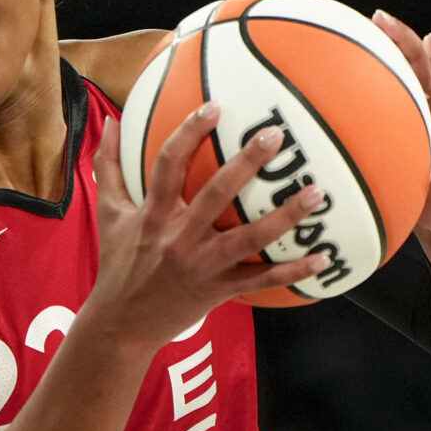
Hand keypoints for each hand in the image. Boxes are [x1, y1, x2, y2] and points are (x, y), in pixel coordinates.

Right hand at [87, 104, 327, 349]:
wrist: (121, 324)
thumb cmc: (117, 264)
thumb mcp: (107, 213)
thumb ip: (107, 166)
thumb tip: (110, 122)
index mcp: (152, 215)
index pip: (169, 166)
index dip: (190, 134)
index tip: (214, 107)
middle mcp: (179, 238)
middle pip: (217, 195)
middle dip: (247, 164)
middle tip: (275, 136)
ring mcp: (203, 266)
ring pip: (249, 238)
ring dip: (285, 217)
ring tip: (316, 193)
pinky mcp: (219, 290)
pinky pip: (261, 280)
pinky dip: (293, 271)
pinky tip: (323, 258)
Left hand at [371, 11, 430, 237]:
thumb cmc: (402, 182)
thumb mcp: (380, 158)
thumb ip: (360, 141)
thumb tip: (314, 129)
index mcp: (413, 108)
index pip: (404, 66)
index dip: (392, 42)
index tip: (373, 19)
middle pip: (422, 65)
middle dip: (406, 39)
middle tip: (382, 19)